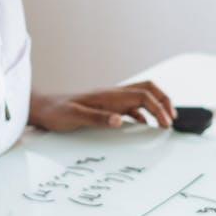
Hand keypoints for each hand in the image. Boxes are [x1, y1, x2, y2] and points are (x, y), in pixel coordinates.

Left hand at [29, 81, 175, 131]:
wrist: (42, 108)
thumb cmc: (56, 112)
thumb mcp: (73, 117)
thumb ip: (96, 118)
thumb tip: (120, 121)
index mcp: (108, 95)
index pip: (142, 96)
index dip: (158, 108)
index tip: (166, 124)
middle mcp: (112, 94)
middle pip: (147, 89)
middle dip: (164, 100)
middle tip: (173, 118)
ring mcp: (110, 99)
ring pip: (141, 96)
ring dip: (156, 106)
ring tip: (165, 122)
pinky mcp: (106, 106)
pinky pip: (131, 107)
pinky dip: (143, 114)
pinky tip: (143, 126)